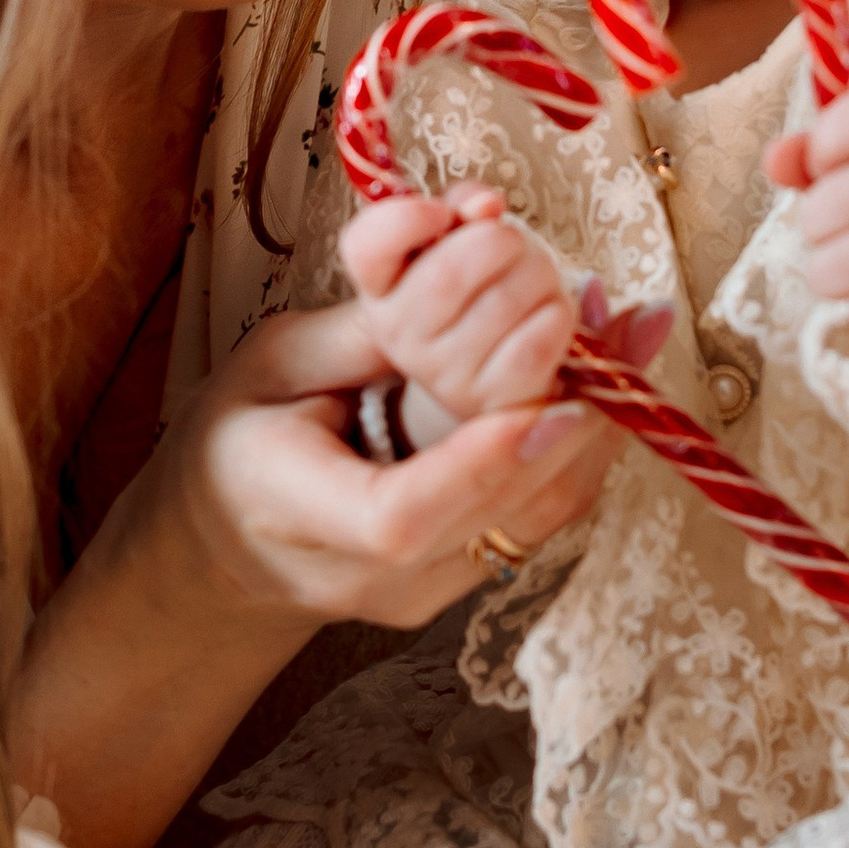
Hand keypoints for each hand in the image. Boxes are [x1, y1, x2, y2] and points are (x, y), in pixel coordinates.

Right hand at [171, 295, 620, 632]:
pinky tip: (608, 374)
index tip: (549, 404)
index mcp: (293, 511)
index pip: (401, 517)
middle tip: (607, 329)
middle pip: (491, 522)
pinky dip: (579, 448)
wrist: (219, 549)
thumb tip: (459, 253)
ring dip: (593, 429)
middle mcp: (367, 575)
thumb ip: (365, 326)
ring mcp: (420, 593)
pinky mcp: (458, 582)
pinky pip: (534, 521)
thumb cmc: (237, 438)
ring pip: (531, 525)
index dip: (481, 464)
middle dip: (564, 424)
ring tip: (629, 333)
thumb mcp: (271, 361)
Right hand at [339, 186, 672, 427]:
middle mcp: (400, 333)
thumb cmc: (478, 292)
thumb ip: (464, 208)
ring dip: (542, 275)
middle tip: (516, 247)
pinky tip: (549, 314)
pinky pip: (538, 339)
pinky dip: (558, 314)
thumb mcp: (457, 240)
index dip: (406, 217)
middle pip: (452, 270)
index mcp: (381, 285)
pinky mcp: (495, 400)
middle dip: (504, 241)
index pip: (368, 245)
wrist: (490, 376)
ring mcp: (444, 374)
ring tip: (537, 283)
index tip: (441, 213)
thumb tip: (486, 205)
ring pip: (507, 298)